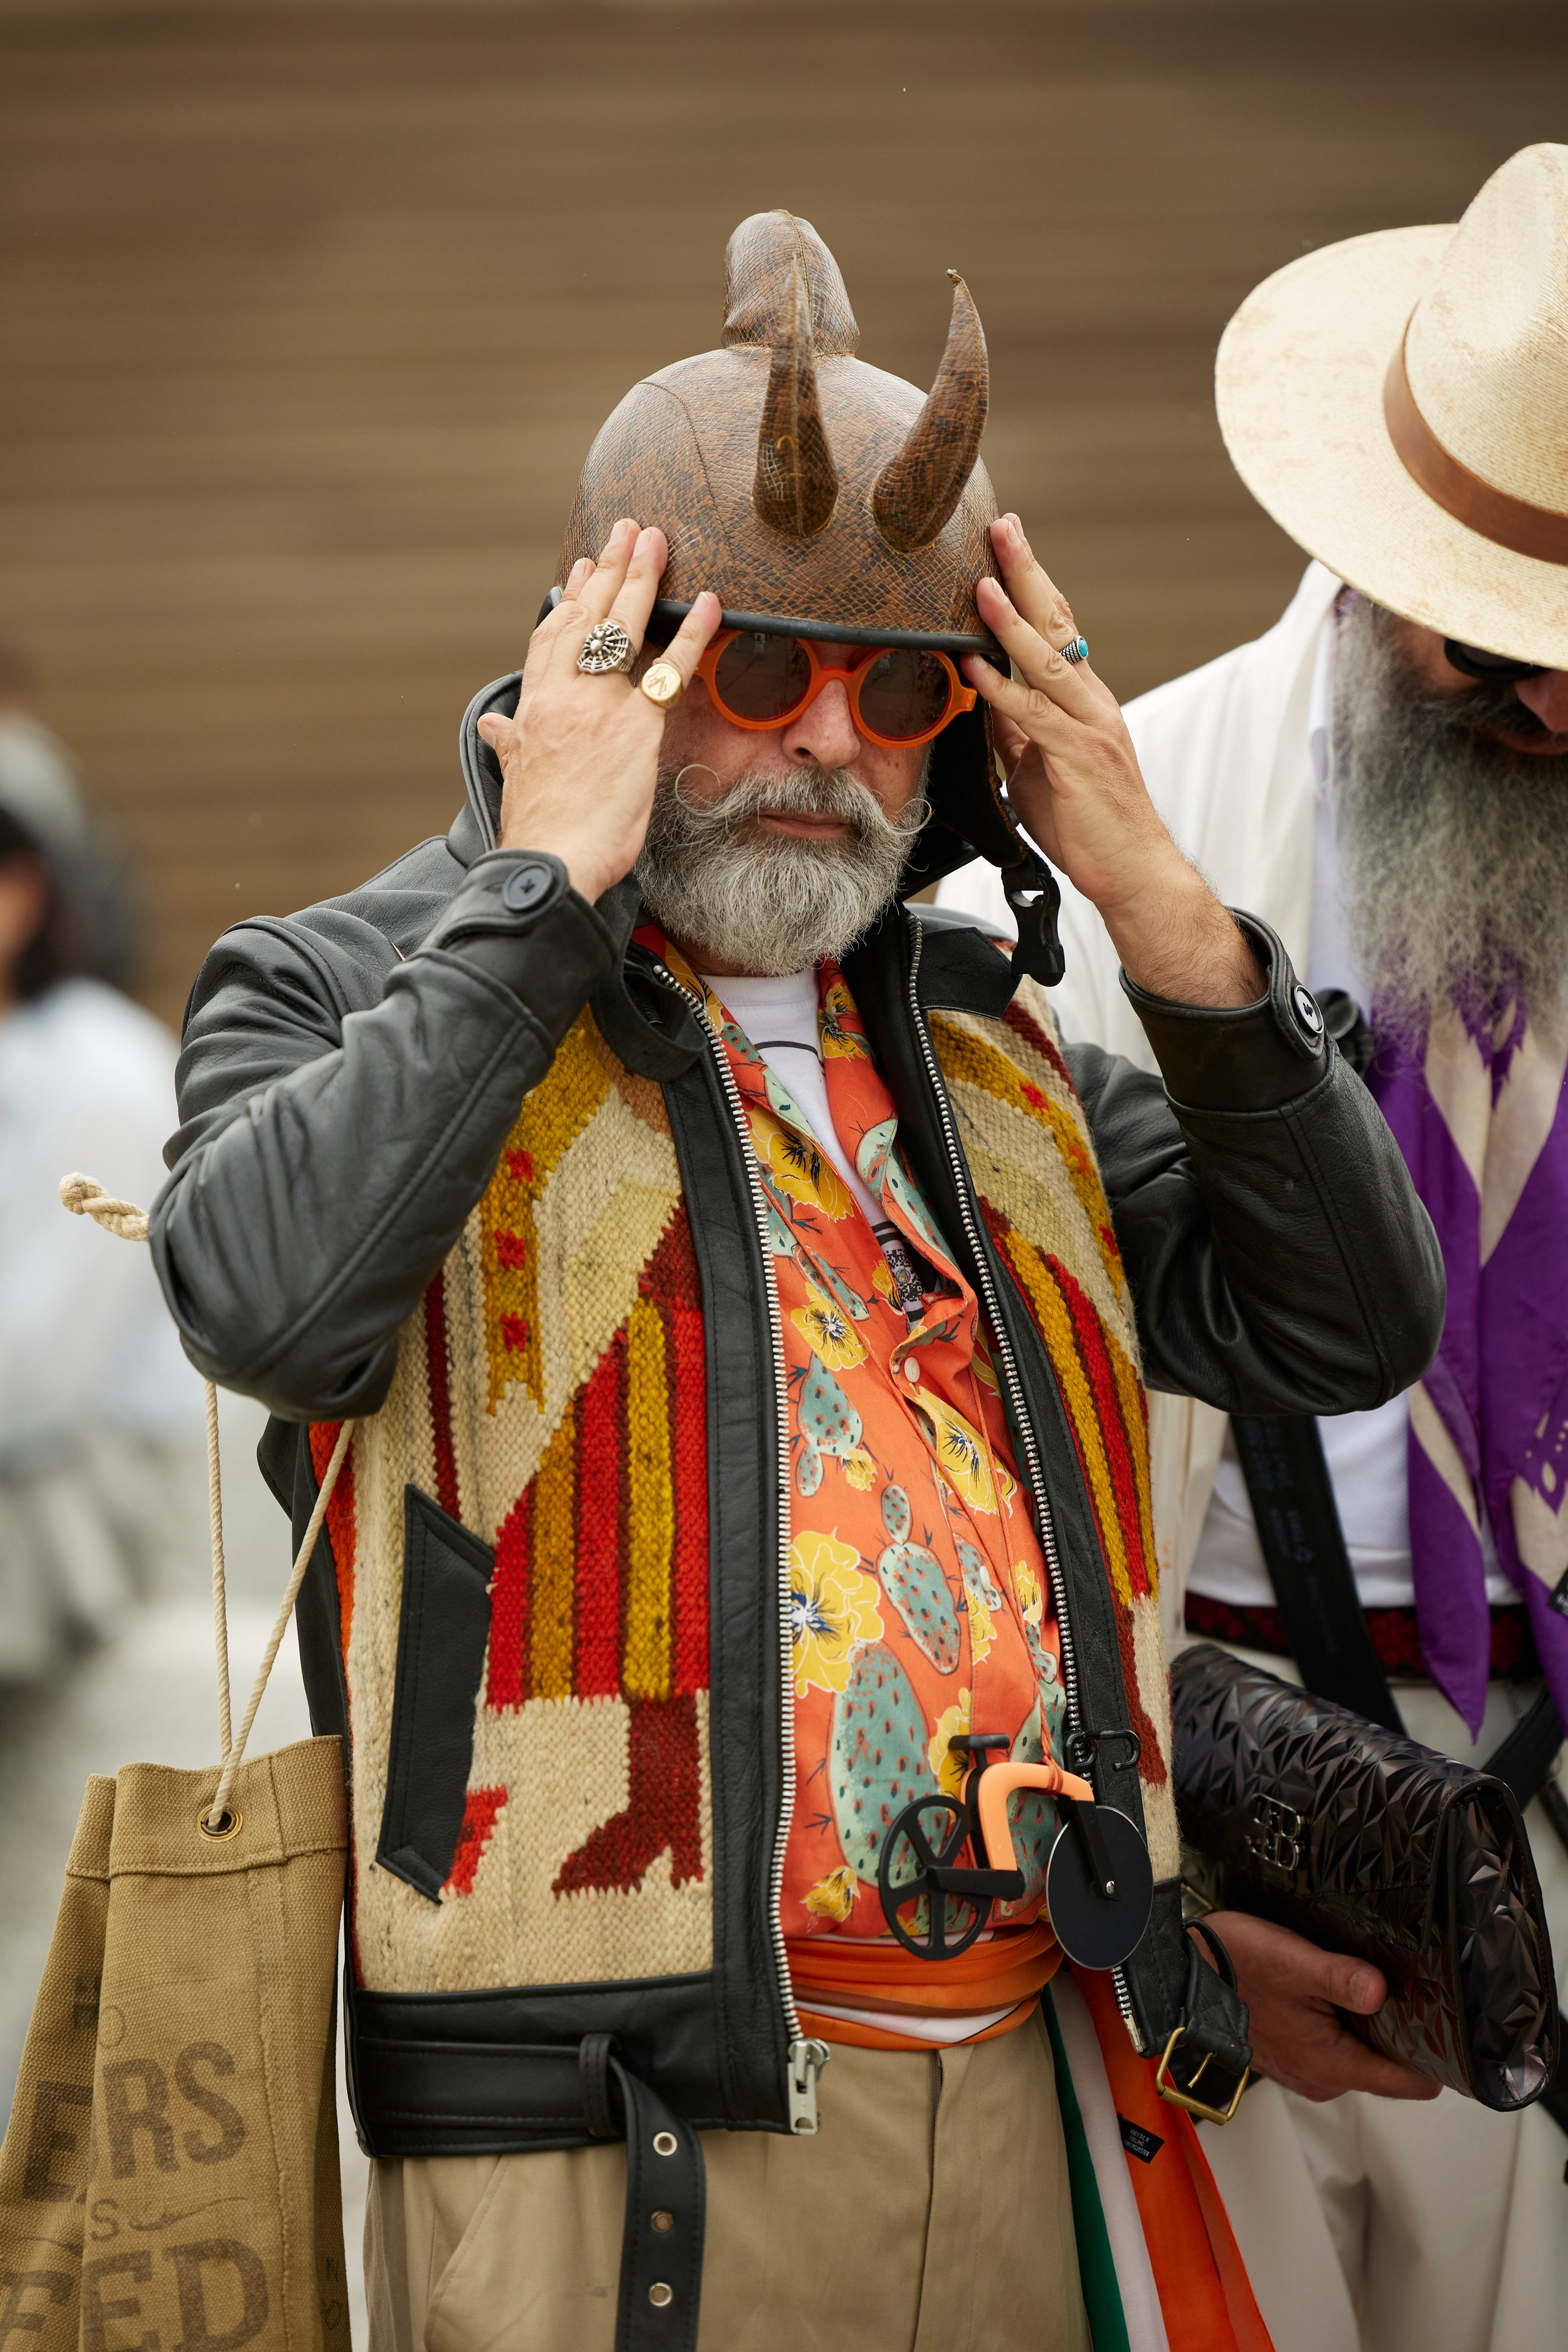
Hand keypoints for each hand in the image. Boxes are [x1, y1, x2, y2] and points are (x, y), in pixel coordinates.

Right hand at [476, 520, 720, 905]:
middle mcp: (563, 695)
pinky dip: (690, 633)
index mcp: (534, 705)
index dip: (571, 597)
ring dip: (641, 578)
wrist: (549, 861)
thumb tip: (494, 724)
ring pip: (621, 627)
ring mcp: (599, 706)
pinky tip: (708, 602)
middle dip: (608, 568)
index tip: (584, 565)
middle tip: (627, 529)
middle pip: (587, 616)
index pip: (552, 636)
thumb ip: (509, 741)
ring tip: (655, 539)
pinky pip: (669, 669)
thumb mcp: (515, 774)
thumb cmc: (538, 828)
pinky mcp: (634, 727)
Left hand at [964, 517, 1260, 1006]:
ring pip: (1047, 659)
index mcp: (1083, 699)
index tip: (1004, 547)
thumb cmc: (1087, 823)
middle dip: (1027, 572)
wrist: (1131, 868)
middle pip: (1057, 622)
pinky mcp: (1078, 755)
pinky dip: (1003, 687)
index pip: (1055, 628)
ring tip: (983, 582)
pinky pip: (1035, 714)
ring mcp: (1088, 725)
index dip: (1030, 586)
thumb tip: (982, 700)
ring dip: (1011, 619)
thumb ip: (1014, 731)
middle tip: (1004, 527)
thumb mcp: (1037, 768)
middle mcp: (1090, 700)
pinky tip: (977, 667)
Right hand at [1203, 1909, 1439, 2102]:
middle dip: (1403, 2037)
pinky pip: (1335, 2050)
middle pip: (1387, 2068)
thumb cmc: (1233, 1966)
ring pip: (1360, 2056)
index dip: (1437, 2062)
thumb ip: (1341, 1978)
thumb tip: (1382, 1989)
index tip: (1457, 2035)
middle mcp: (1321, 2079)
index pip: (1408, 2083)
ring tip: (1376, 1988)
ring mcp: (1305, 2072)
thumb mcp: (1292, 1961)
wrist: (1183, 1972)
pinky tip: (1339, 1996)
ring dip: (1370, 2030)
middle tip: (1415, 1994)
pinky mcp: (1292, 2058)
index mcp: (1330, 2064)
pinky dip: (1344, 2028)